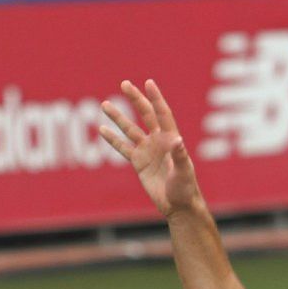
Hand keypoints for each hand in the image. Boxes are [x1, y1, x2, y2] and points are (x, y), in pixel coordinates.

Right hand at [99, 78, 202, 216]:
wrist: (178, 206)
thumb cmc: (186, 188)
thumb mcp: (184, 172)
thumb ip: (180, 156)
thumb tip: (177, 139)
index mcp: (171, 138)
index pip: (162, 113)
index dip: (156, 98)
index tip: (148, 83)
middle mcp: (158, 141)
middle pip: (145, 115)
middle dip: (135, 99)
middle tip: (124, 83)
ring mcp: (147, 150)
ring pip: (130, 129)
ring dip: (118, 117)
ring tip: (104, 104)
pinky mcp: (139, 162)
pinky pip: (123, 148)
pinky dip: (112, 139)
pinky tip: (102, 129)